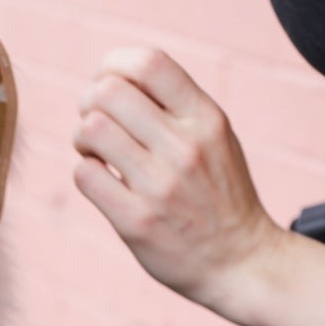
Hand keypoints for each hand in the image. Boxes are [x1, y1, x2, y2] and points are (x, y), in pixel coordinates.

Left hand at [73, 46, 281, 311]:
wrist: (242, 264)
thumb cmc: (221, 194)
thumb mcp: (216, 137)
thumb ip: (176, 104)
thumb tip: (112, 75)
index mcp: (207, 119)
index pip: (148, 62)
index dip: (114, 64)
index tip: (109, 84)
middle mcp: (186, 147)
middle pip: (108, 91)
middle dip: (90, 102)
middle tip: (98, 124)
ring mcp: (161, 185)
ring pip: (91, 129)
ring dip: (82, 137)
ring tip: (97, 153)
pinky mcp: (137, 222)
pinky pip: (85, 174)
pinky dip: (86, 172)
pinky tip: (103, 182)